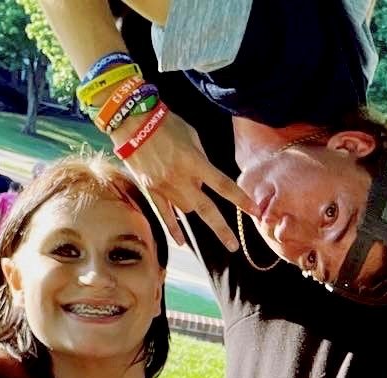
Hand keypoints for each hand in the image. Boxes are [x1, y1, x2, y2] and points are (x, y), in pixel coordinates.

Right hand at [112, 109, 256, 249]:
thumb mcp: (192, 136)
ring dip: (194, 206)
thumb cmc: (166, 123)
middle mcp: (181, 179)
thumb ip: (202, 160)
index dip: (241, 200)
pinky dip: (173, 228)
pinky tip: (181, 242)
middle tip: (233, 247)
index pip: (223, 186)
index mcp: (195, 163)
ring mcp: (165, 187)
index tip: (254, 212)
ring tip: (189, 191)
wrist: (131, 122)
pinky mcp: (150, 190)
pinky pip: (164, 214)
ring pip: (186, 209)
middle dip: (221, 230)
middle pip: (206, 210)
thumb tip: (207, 178)